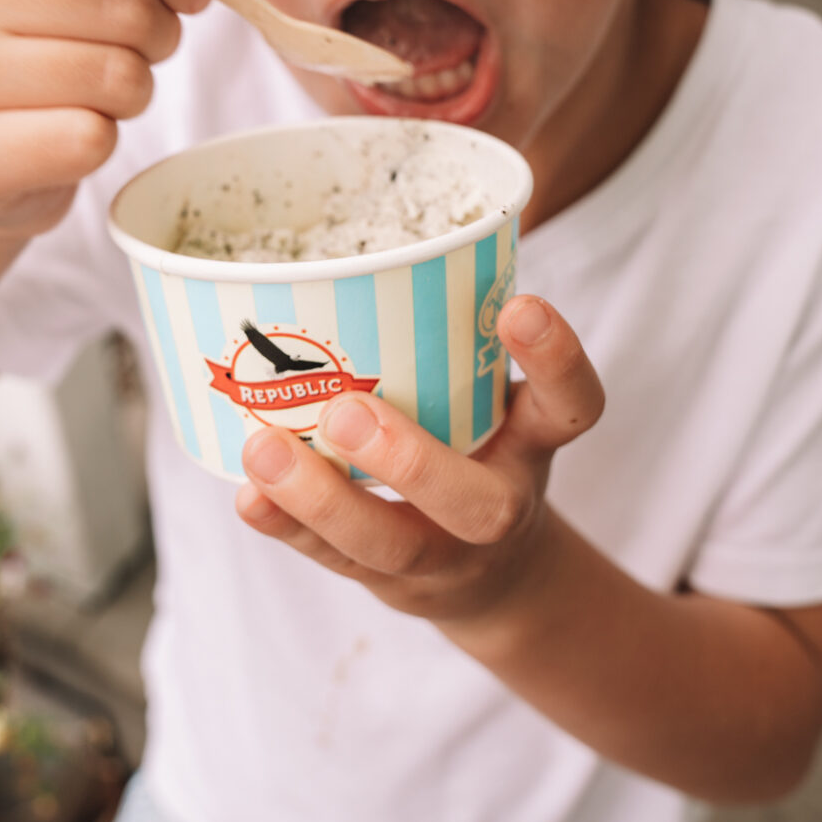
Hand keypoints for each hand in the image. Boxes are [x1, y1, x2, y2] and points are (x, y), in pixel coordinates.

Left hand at [235, 296, 604, 637]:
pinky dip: (286, 528)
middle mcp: (498, 506)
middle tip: (347, 410)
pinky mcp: (384, 581)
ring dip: (322, 499)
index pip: (572, 406)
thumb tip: (375, 240)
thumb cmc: (480, 452)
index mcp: (533, 444)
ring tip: (264, 448)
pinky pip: (332, 562)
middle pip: (477, 505)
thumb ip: (457, 339)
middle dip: (412, 462)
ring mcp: (441, 554)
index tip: (520, 305)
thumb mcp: (496, 398)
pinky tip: (248, 497)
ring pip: (390, 544)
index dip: (556, 361)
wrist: (491, 578)